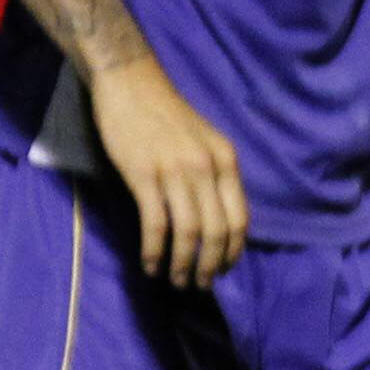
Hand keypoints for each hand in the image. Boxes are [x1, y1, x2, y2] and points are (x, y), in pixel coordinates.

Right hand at [89, 58, 246, 286]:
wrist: (131, 86)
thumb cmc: (166, 116)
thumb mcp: (205, 143)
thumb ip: (214, 176)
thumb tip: (218, 222)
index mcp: (226, 161)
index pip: (239, 218)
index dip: (234, 250)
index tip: (225, 269)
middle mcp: (206, 168)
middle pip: (217, 231)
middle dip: (211, 265)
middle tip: (200, 284)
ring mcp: (175, 172)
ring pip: (188, 233)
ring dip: (183, 264)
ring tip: (176, 281)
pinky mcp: (144, 175)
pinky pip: (155, 224)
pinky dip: (154, 251)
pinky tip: (150, 265)